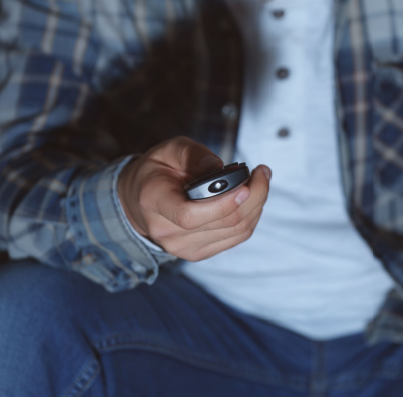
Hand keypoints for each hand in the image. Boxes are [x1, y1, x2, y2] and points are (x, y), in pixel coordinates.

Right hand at [117, 136, 270, 260]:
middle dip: (254, 195)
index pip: (189, 216)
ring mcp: (183, 247)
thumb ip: (194, 154)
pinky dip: (252, 216)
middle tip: (263, 172)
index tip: (245, 186)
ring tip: (261, 181)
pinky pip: (237, 237)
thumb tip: (219, 167)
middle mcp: (167, 232)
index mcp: (154, 202)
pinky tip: (252, 198)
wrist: (139, 201)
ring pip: (237, 231)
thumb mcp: (169, 150)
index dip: (223, 204)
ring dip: (257, 205)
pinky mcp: (199, 253)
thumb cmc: (156, 172)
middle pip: (224, 222)